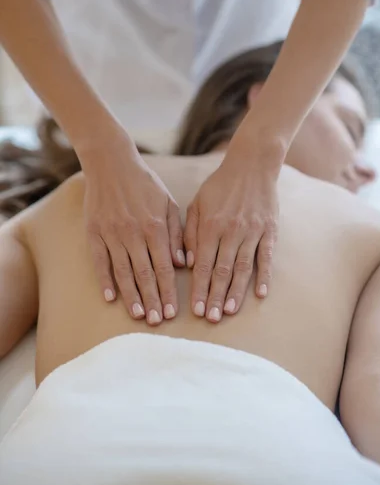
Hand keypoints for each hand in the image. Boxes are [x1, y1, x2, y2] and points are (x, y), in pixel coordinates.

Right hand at [82, 130, 184, 324]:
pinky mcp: (94, 232)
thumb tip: (180, 263)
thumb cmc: (145, 183)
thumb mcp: (167, 203)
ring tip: (138, 315)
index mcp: (155, 226)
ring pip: (123, 272)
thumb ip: (176, 233)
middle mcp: (134, 233)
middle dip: (152, 299)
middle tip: (157, 321)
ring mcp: (112, 234)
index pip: (163, 266)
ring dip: (131, 296)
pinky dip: (105, 280)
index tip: (172, 311)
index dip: (168, 290)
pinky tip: (110, 298)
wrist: (111, 163)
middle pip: (144, 273)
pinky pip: (100, 261)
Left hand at [184, 136, 280, 322]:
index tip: (196, 308)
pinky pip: (267, 257)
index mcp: (211, 226)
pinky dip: (265, 276)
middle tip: (211, 318)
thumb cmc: (220, 185)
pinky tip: (261, 293)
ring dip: (236, 291)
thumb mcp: (197, 203)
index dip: (199, 288)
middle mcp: (231, 231)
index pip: (203, 264)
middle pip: (222, 270)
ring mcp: (252, 232)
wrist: (252, 165)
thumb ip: (190, 232)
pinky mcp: (270, 231)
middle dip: (215, 296)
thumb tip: (187, 262)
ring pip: (243, 268)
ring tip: (230, 311)